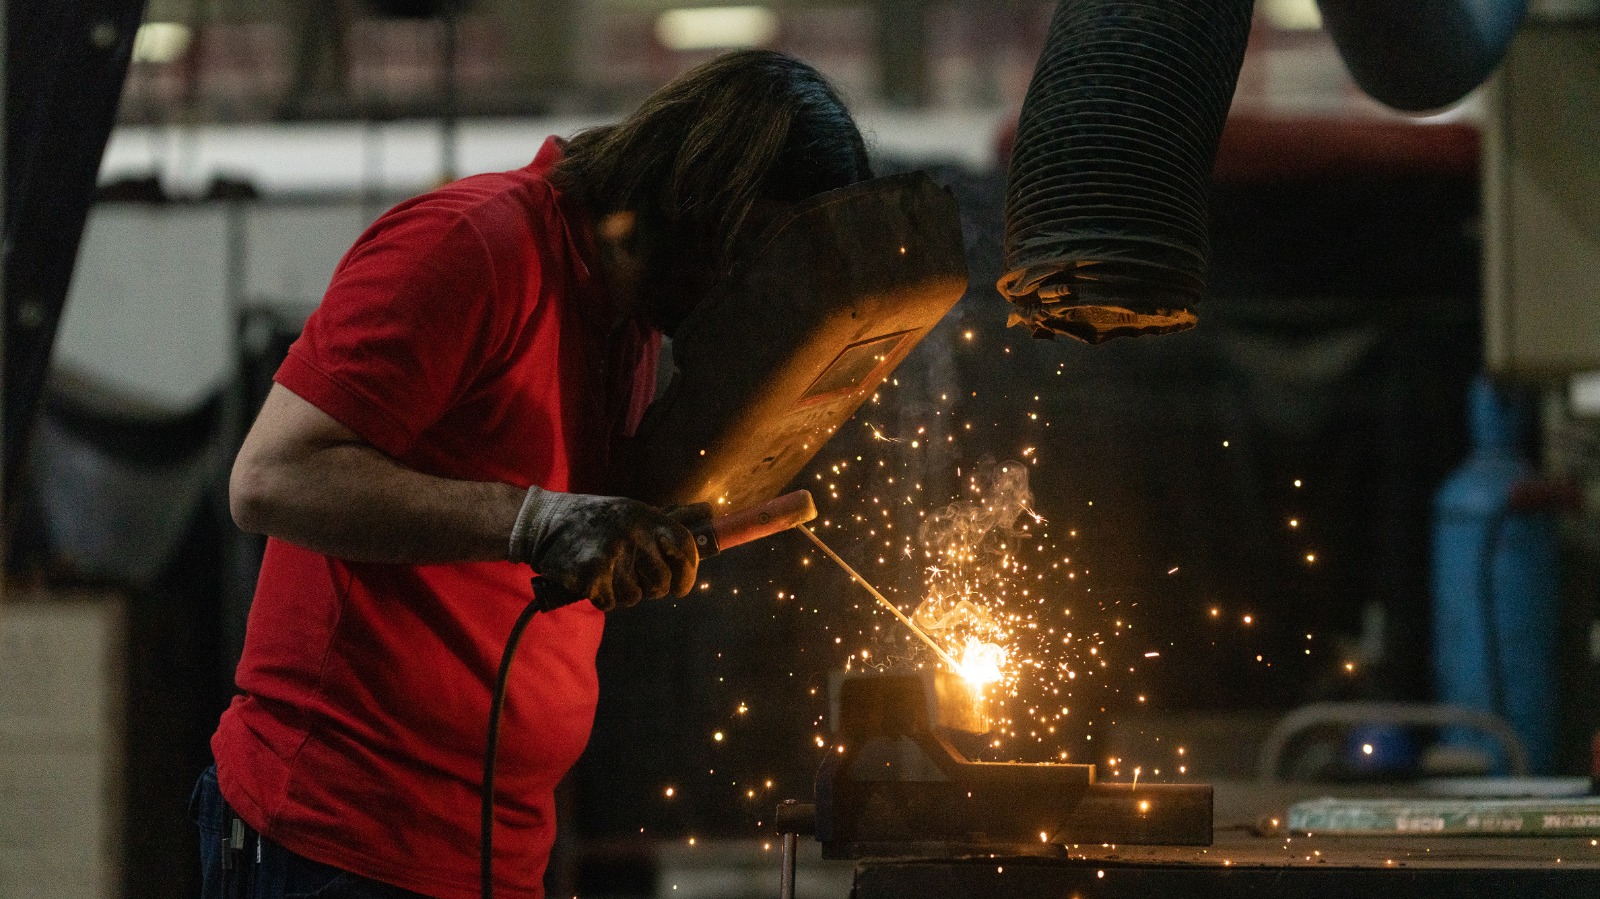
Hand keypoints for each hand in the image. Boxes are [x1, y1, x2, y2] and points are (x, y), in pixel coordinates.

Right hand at [510, 488, 697, 609]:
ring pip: (634, 597)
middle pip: (662, 583)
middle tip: (632, 578)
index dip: (688, 572)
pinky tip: (589, 578)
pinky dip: (600, 597)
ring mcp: (613, 555)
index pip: (685, 547)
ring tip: (605, 572)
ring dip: (621, 592)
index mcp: (646, 516)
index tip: (681, 585)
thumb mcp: (631, 510)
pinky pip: (609, 603)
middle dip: (650, 589)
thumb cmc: (593, 519)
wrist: (541, 522)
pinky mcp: (592, 575)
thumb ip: (668, 518)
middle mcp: (634, 534)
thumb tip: (708, 511)